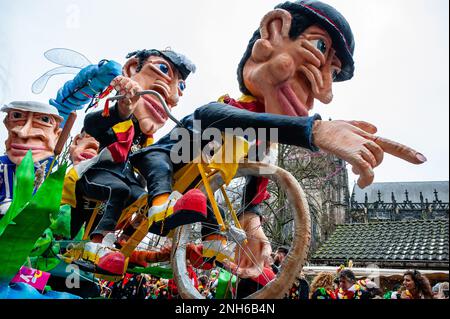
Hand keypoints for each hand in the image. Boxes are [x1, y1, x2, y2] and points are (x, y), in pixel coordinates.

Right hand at [110, 76, 141, 118]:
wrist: (123, 102)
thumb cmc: (127, 105)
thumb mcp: (128, 107)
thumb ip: (128, 104)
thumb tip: (127, 99)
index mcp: (138, 91)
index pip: (137, 88)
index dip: (132, 91)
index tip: (127, 96)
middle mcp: (134, 85)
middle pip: (131, 83)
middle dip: (126, 88)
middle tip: (121, 93)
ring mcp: (128, 81)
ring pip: (125, 79)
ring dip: (120, 84)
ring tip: (117, 89)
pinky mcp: (122, 79)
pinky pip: (119, 78)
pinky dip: (115, 81)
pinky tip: (112, 84)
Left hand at [222, 213, 272, 278]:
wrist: (248, 224)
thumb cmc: (257, 232)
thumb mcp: (264, 240)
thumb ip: (266, 250)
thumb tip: (265, 258)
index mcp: (259, 260)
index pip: (256, 272)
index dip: (251, 273)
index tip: (245, 271)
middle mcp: (251, 262)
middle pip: (246, 273)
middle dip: (240, 273)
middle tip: (235, 269)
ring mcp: (244, 260)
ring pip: (238, 269)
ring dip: (233, 269)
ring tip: (228, 264)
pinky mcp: (237, 257)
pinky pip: (233, 264)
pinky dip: (229, 264)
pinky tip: (226, 261)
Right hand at [312, 120, 426, 187]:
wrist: (317, 130)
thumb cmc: (330, 128)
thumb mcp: (349, 124)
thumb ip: (363, 126)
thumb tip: (376, 128)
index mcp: (367, 136)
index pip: (391, 144)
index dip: (406, 152)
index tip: (421, 160)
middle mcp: (366, 140)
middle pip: (380, 156)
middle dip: (372, 165)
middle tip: (358, 170)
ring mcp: (359, 146)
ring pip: (373, 163)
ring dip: (365, 172)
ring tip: (353, 172)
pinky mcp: (351, 153)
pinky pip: (365, 169)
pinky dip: (366, 178)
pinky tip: (361, 183)